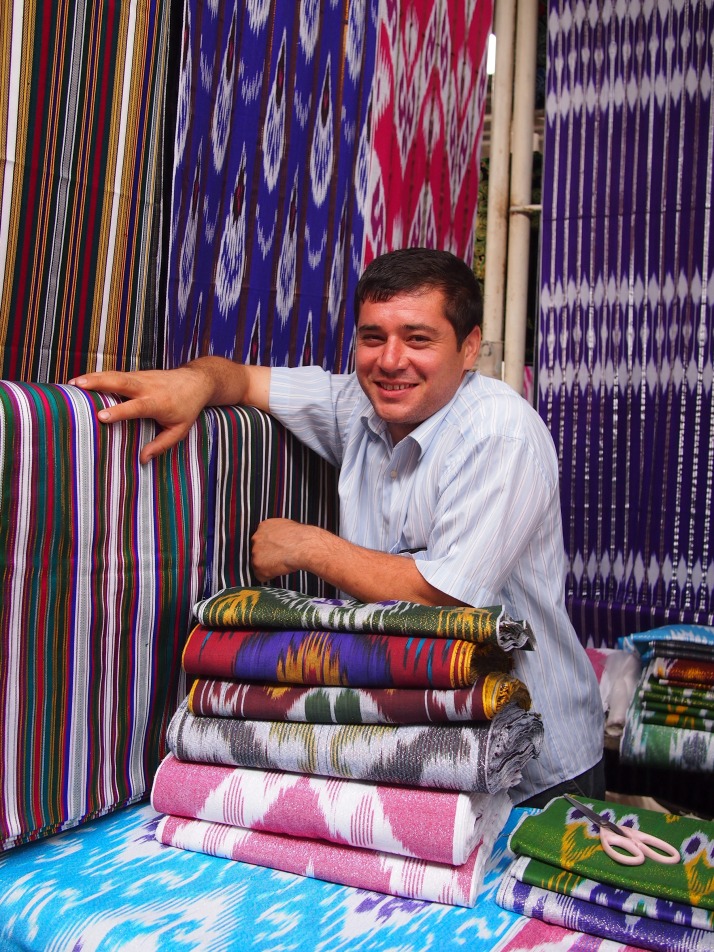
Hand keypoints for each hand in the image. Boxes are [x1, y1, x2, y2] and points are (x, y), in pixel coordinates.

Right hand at [68, 365, 213, 463]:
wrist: (197, 381)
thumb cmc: (188, 408)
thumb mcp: (179, 430)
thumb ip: (161, 445)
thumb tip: (142, 460)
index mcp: (157, 403)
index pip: (136, 407)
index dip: (119, 411)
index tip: (101, 416)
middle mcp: (147, 387)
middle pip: (121, 381)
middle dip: (99, 382)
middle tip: (78, 386)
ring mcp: (140, 378)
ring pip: (115, 375)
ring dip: (94, 377)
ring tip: (72, 382)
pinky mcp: (136, 375)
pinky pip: (116, 375)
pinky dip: (99, 376)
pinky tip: (83, 381)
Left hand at [250, 518, 314, 580]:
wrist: (302, 546)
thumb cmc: (300, 538)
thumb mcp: (287, 527)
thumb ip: (278, 533)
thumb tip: (280, 538)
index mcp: (264, 526)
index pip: (261, 539)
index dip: (269, 546)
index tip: (276, 550)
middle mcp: (256, 537)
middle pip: (258, 551)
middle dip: (267, 556)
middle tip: (279, 558)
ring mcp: (255, 551)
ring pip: (258, 563)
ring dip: (268, 566)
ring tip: (282, 563)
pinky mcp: (258, 565)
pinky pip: (261, 576)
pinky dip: (270, 575)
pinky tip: (279, 570)